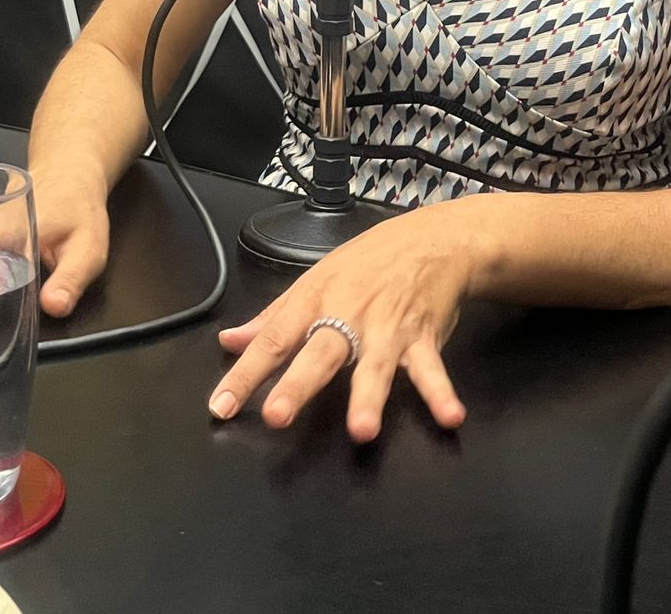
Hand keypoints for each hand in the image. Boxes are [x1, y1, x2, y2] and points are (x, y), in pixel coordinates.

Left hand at [209, 202, 473, 442]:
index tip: (220, 406)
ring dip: (370, 396)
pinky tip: (450, 417)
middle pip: (320, 351)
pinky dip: (441, 392)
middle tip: (277, 416)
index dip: (246, 373)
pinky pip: (431, 368)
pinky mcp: (424, 336)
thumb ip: (274, 317)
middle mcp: (348, 313)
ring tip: (362, 431)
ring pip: (375, 363)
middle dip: (299, 383)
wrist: (433, 239)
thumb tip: (230, 342)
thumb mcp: (316, 279)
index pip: (274, 338)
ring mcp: (388, 326)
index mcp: (316, 299)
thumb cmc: (369, 262)